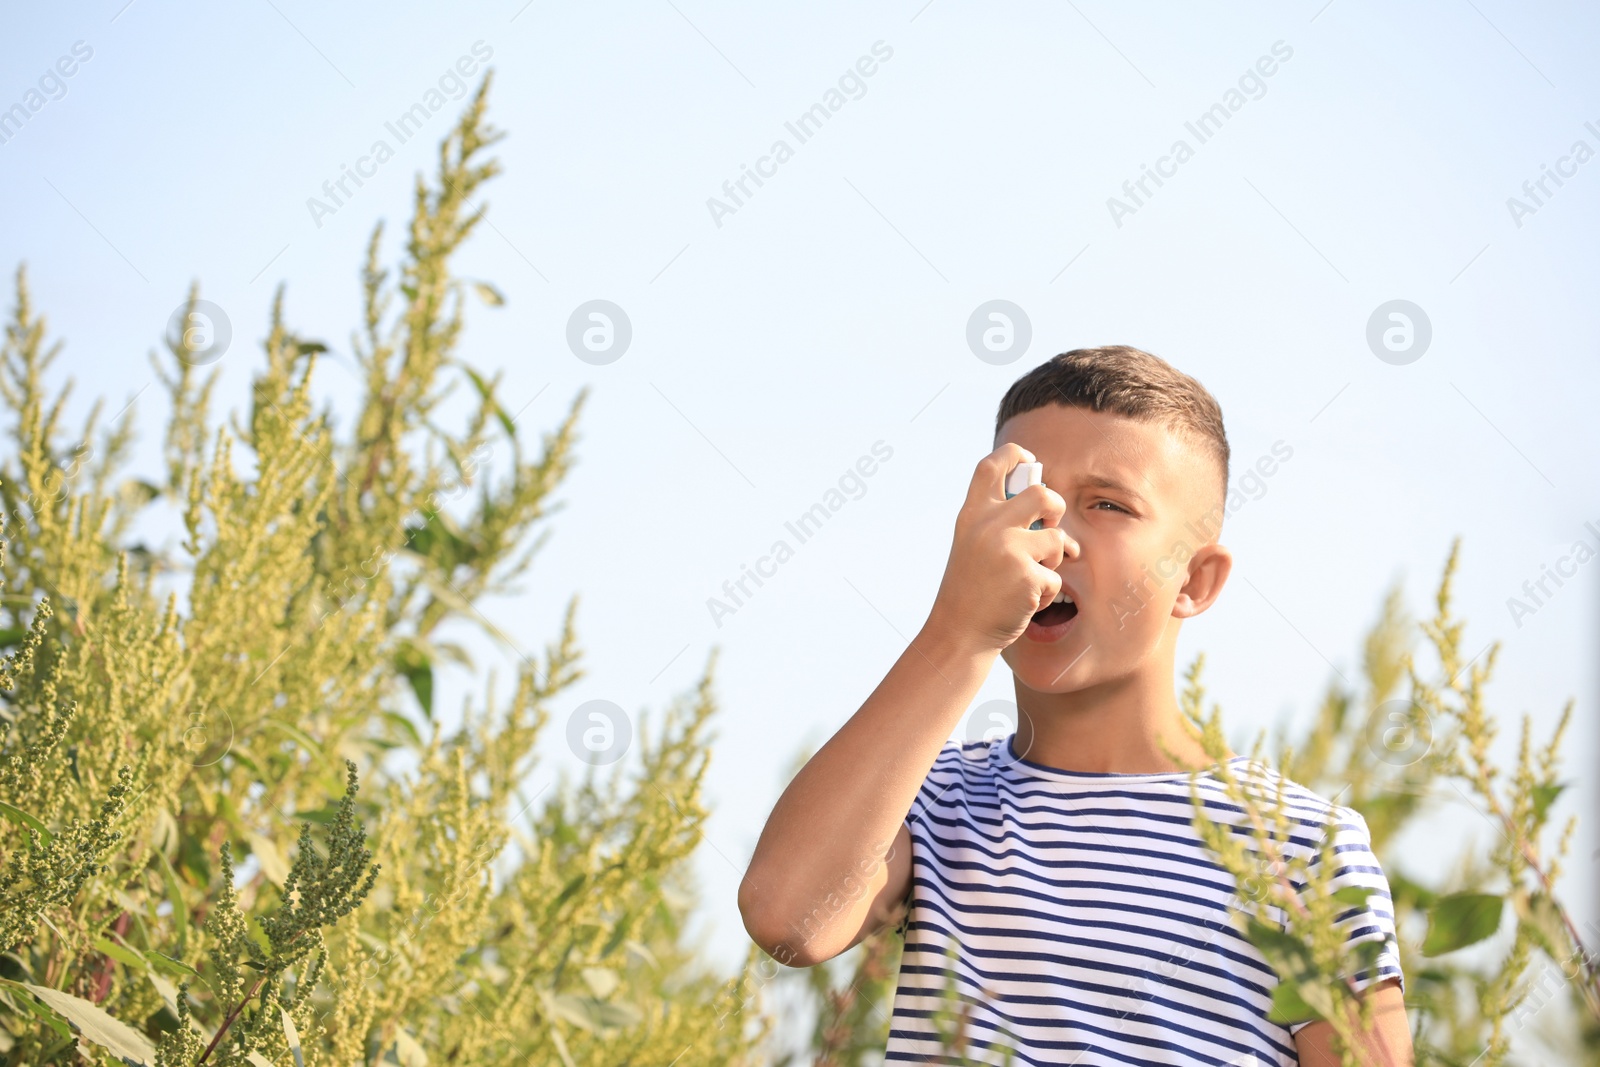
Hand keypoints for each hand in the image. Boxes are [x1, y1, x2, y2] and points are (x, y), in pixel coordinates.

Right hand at [925, 443, 1071, 654]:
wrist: (959, 632)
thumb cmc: (970, 589)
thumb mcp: (971, 544)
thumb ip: (997, 521)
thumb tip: (1045, 503)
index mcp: (972, 515)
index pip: (993, 467)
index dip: (1015, 456)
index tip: (1029, 461)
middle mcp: (989, 526)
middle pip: (1043, 494)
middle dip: (1056, 509)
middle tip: (1050, 526)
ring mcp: (1009, 550)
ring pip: (1056, 538)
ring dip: (1054, 559)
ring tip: (1032, 576)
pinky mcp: (1028, 576)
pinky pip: (1056, 575)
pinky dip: (1047, 592)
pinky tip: (1025, 601)